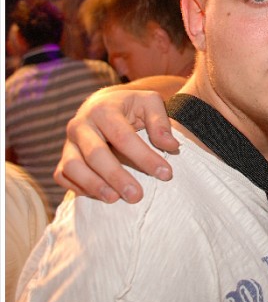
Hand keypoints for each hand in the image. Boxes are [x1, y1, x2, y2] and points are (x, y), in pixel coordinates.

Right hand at [54, 88, 178, 203]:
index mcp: (103, 109)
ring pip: (73, 167)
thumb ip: (160, 122)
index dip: (145, 157)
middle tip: (137, 196)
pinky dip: (78, 187)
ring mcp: (69, 142)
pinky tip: (99, 196)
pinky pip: (62, 176)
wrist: (102, 104)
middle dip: (117, 176)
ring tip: (114, 199)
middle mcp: (81, 125)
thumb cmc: (131, 106)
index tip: (165, 174)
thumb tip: (172, 146)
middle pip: (96, 154)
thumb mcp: (149, 103)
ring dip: (94, 185)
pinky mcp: (64, 157)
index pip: (124, 137)